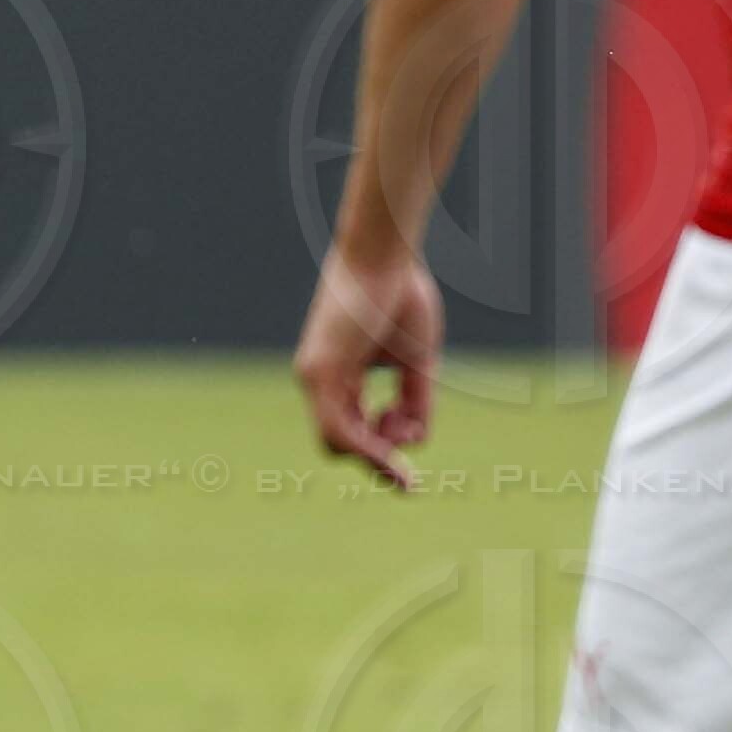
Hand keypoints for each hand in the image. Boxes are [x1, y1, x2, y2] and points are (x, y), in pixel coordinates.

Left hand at [295, 234, 441, 490]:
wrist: (384, 251)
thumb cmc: (401, 295)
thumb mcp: (417, 361)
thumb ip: (415, 403)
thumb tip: (413, 442)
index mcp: (340, 376)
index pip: (351, 431)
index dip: (381, 454)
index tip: (409, 479)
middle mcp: (319, 379)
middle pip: (341, 443)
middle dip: (379, 459)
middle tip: (406, 468)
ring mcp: (315, 376)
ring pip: (337, 443)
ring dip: (377, 455)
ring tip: (407, 429)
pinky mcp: (320, 371)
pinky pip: (337, 429)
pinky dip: (367, 448)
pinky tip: (393, 449)